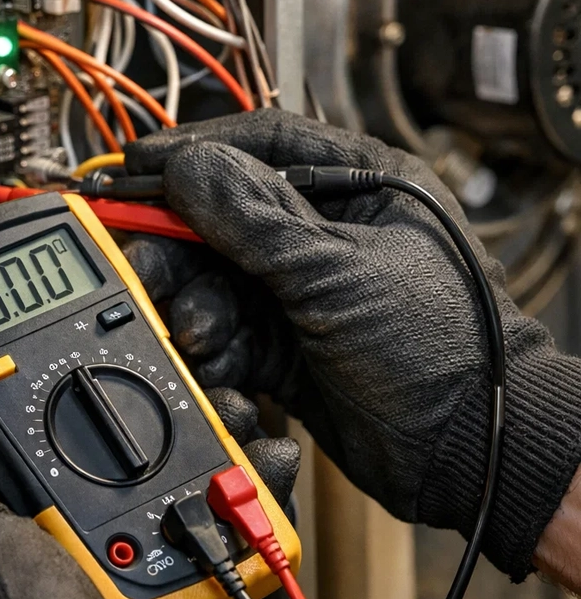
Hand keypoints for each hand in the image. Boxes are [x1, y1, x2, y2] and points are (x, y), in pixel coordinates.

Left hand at [0, 384, 298, 598]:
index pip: (13, 442)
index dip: (38, 391)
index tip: (70, 353)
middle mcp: (59, 549)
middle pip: (105, 450)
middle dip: (140, 404)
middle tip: (165, 368)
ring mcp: (124, 567)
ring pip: (170, 480)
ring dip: (205, 436)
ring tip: (222, 402)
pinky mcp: (185, 589)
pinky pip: (222, 527)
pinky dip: (247, 492)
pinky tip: (258, 457)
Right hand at [122, 108, 580, 580]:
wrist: (466, 454)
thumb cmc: (444, 349)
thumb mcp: (337, 270)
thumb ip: (253, 219)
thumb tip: (186, 169)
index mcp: (359, 184)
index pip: (260, 145)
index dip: (190, 152)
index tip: (133, 167)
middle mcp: (325, 230)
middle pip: (222, 218)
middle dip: (179, 248)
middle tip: (145, 269)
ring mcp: (303, 290)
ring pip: (216, 281)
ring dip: (195, 308)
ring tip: (196, 334)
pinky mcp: (286, 345)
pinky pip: (226, 334)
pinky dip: (213, 350)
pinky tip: (217, 365)